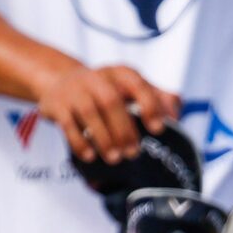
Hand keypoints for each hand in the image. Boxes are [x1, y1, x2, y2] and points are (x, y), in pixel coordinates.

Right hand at [34, 62, 180, 162]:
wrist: (62, 81)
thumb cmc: (108, 89)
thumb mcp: (133, 87)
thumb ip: (159, 98)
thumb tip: (176, 115)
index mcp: (122, 73)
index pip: (138, 86)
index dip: (150, 106)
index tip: (159, 129)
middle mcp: (98, 78)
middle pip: (111, 102)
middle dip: (124, 129)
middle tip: (134, 153)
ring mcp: (75, 90)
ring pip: (89, 113)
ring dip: (103, 138)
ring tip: (115, 159)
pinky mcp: (56, 105)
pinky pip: (67, 124)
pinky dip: (79, 142)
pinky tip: (90, 156)